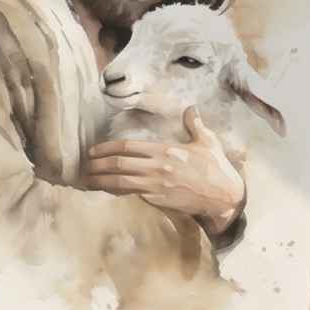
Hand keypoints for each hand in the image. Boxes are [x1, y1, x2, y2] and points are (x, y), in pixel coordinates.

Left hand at [82, 109, 246, 239]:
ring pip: (122, 183)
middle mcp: (158, 168)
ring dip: (102, 181)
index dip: (107, 148)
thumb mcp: (207, 142)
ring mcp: (157, 186)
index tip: (93, 150)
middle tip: (85, 165)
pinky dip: (118, 192)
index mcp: (166, 151)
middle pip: (120, 165)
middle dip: (99, 165)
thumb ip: (195, 124)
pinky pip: (133, 195)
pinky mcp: (159, 201)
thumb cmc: (216, 169)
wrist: (225, 197)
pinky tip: (108, 190)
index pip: (129, 147)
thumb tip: (191, 109)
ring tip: (88, 180)